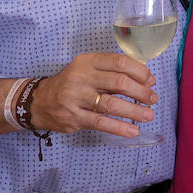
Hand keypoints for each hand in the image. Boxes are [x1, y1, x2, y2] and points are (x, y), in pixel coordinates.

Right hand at [30, 52, 156, 137]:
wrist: (39, 101)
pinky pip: (101, 123)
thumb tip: (147, 81)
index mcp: (88, 61)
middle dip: (141, 92)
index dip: (140, 72)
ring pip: (112, 104)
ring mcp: (76, 98)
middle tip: (152, 99)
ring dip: (134, 111)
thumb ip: (114, 72)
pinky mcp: (74, 118)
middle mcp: (81, 77)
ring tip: (148, 115)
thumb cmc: (72, 83)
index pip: (119, 62)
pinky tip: (133, 130)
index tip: (150, 81)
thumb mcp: (88, 69)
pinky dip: (119, 128)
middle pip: (119, 83)